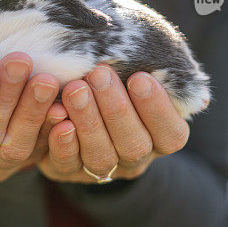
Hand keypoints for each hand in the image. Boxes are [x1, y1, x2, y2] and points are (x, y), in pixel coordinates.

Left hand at [38, 65, 189, 183]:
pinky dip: (60, 140)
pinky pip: (65, 163)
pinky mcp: (67, 171)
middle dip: (116, 109)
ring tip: (75, 89)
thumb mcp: (138, 63)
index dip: (157, 109)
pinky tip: (55, 113)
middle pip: (134, 145)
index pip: (171, 133)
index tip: (140, 77)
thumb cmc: (117, 71)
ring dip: (88, 121)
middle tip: (99, 73)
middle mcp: (135, 157)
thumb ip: (151, 62)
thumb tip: (163, 55)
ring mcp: (102, 169)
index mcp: (160, 135)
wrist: (73, 92)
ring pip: (101, 157)